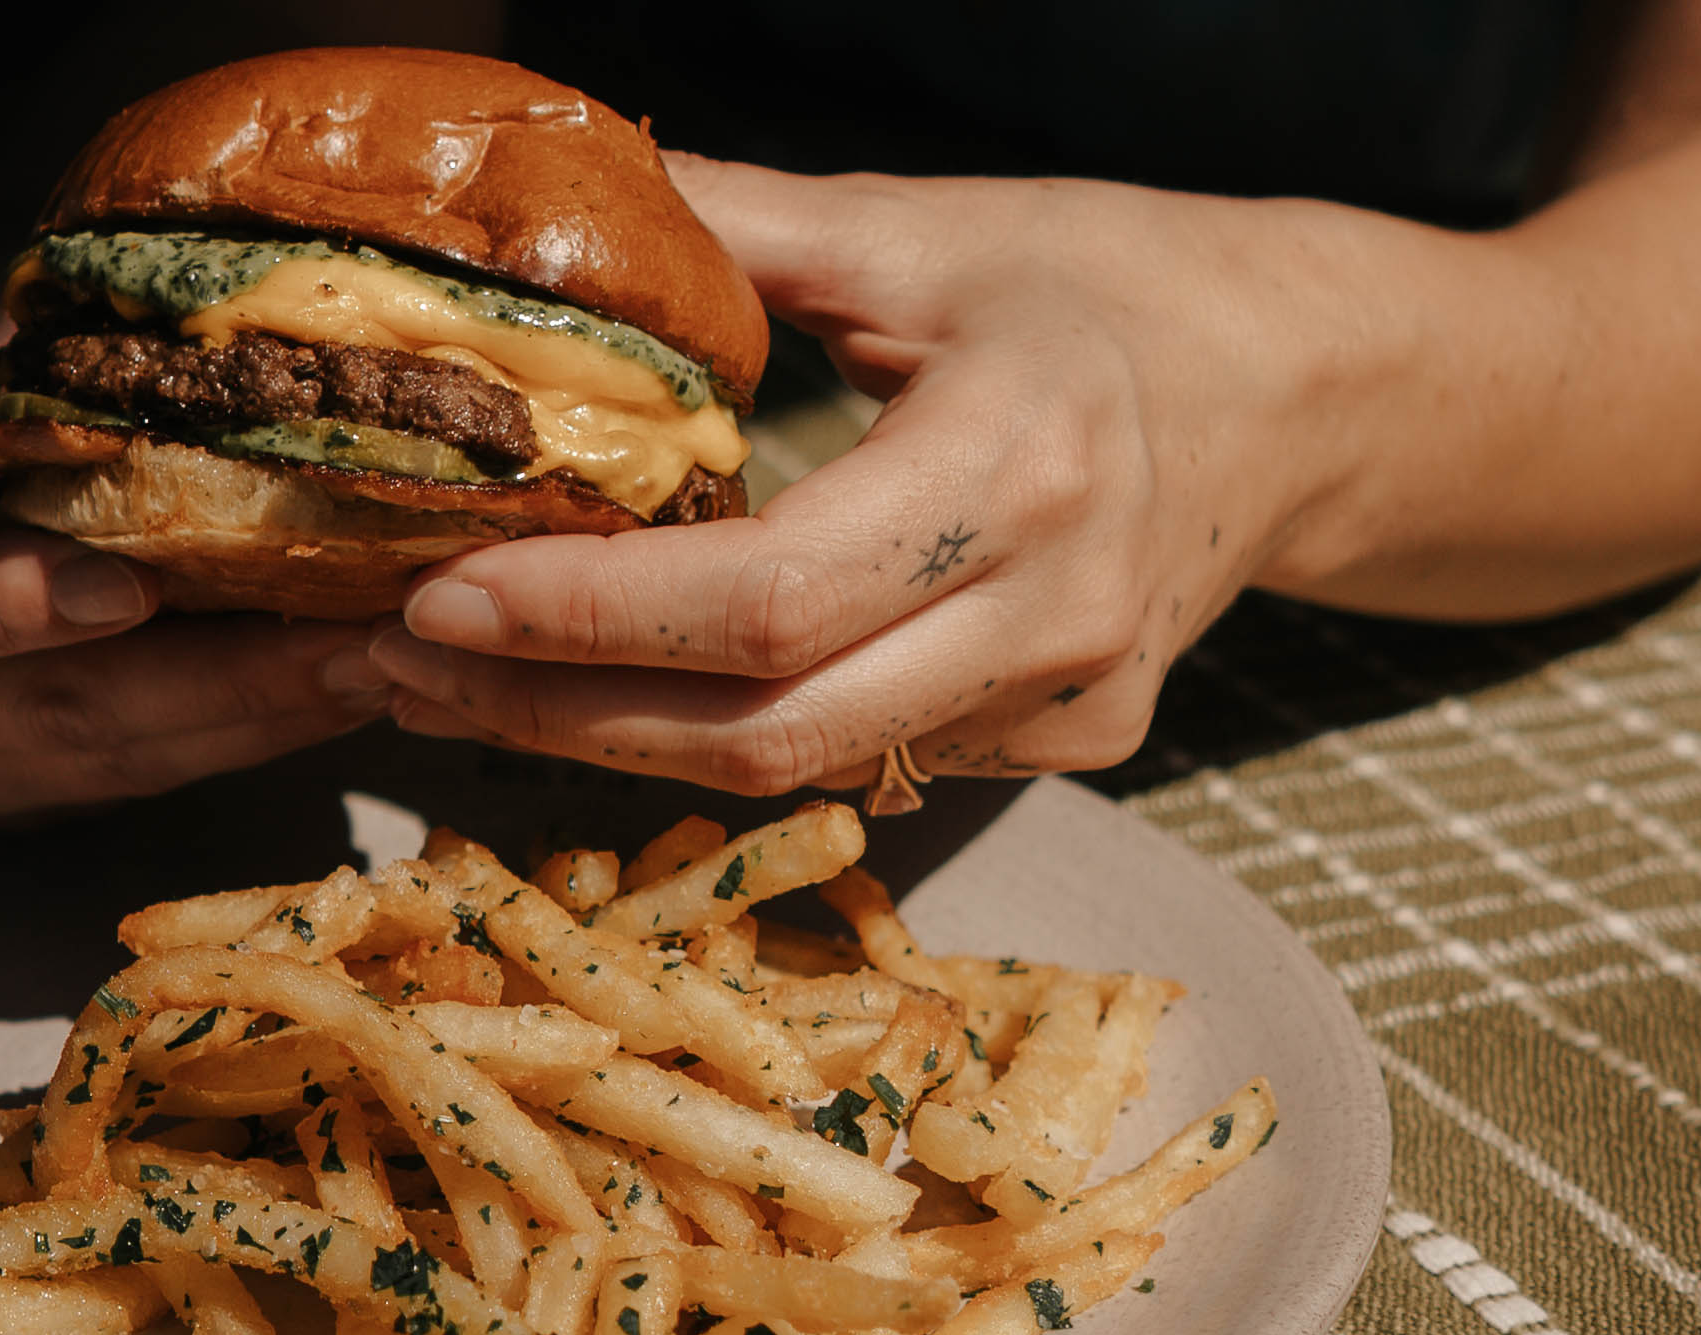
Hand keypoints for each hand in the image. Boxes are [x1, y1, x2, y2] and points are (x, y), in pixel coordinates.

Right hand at [0, 330, 392, 825]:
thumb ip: (57, 354)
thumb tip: (208, 335)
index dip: (2, 610)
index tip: (132, 587)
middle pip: (43, 711)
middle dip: (218, 678)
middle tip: (357, 634)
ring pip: (119, 762)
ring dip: (267, 714)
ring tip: (385, 656)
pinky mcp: (23, 803)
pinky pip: (153, 780)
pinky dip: (256, 729)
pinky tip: (348, 681)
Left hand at [363, 153, 1383, 791]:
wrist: (1301, 393)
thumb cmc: (1111, 284)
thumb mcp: (930, 231)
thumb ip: (744, 232)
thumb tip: (570, 196)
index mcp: (1024, 462)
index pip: (772, 597)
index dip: (588, 621)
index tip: (434, 600)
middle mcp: (1058, 613)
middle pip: (767, 730)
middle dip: (556, 715)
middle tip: (399, 665)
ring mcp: (1070, 703)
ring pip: (799, 772)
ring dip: (610, 742)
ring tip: (462, 682)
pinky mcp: (1065, 748)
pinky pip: (856, 765)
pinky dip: (718, 735)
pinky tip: (610, 691)